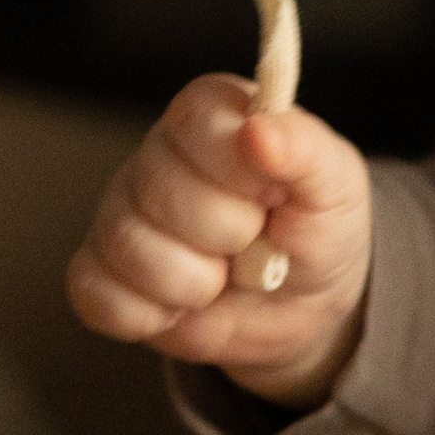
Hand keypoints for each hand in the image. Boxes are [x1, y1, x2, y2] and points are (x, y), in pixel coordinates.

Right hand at [67, 73, 372, 404]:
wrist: (300, 308)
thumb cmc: (316, 231)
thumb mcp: (336, 187)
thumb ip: (306, 149)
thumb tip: (257, 129)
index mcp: (213, 117)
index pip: (195, 124)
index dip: (237, 172)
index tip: (275, 195)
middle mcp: (157, 156)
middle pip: (160, 191)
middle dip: (227, 237)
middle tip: (255, 242)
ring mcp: (121, 212)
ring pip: (128, 245)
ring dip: (194, 283)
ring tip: (223, 277)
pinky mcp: (102, 272)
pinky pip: (98, 295)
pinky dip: (152, 316)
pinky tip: (184, 306)